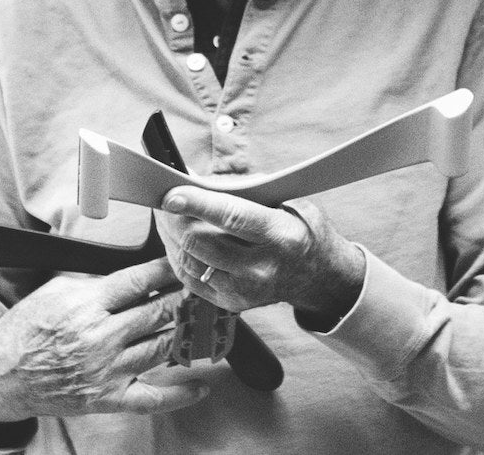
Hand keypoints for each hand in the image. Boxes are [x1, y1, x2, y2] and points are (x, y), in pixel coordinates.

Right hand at [0, 258, 207, 420]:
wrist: (1, 377)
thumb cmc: (27, 329)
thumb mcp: (55, 290)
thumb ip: (96, 282)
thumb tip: (135, 275)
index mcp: (86, 305)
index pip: (140, 281)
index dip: (169, 270)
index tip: (186, 263)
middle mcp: (100, 337)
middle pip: (160, 313)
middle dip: (188, 298)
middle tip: (207, 289)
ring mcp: (106, 371)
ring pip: (163, 348)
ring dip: (191, 334)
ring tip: (209, 321)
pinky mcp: (107, 398)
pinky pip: (152, 399)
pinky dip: (180, 394)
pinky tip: (203, 385)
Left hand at [156, 187, 365, 318]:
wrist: (319, 277)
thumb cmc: (302, 230)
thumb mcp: (289, 202)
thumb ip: (248, 190)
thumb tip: (201, 179)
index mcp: (281, 236)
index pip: (232, 217)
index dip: (197, 204)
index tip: (171, 194)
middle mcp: (262, 268)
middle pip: (201, 242)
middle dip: (175, 218)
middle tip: (163, 199)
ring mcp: (244, 291)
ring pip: (189, 260)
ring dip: (171, 235)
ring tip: (166, 215)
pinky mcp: (230, 303)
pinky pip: (189, 278)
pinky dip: (177, 254)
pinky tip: (175, 238)